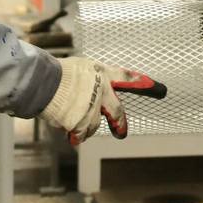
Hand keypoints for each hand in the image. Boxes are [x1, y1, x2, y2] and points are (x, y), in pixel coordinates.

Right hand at [39, 57, 165, 144]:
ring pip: (94, 126)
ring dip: (84, 125)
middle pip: (118, 113)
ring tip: (69, 115)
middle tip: (121, 133)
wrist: (43, 82)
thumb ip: (91, 79)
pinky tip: (63, 123)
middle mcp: (102, 91)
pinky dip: (73, 133)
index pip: (127, 78)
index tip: (159, 89)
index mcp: (103, 74)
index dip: (143, 84)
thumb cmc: (57, 73)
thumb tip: (92, 88)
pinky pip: (79, 134)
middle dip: (120, 125)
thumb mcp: (80, 68)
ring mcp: (93, 109)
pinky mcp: (82, 123)